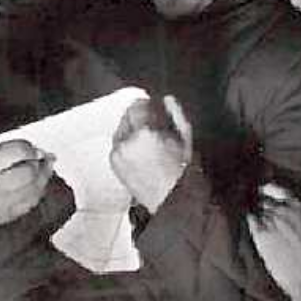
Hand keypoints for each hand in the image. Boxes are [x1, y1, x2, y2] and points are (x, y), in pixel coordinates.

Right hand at [0, 139, 54, 235]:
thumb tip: (10, 137)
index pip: (16, 153)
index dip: (28, 147)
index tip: (31, 146)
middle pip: (28, 173)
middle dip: (38, 162)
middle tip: (40, 156)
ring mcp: (2, 203)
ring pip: (34, 189)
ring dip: (44, 175)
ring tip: (46, 165)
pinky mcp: (8, 215)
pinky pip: (31, 203)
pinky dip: (40, 191)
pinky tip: (40, 183)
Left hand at [110, 95, 191, 213]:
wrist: (171, 200)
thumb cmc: (181, 173)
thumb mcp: (186, 138)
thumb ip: (176, 114)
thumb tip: (168, 100)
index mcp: (144, 133)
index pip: (138, 106)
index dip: (148, 104)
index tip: (153, 106)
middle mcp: (127, 142)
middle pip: (127, 115)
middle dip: (139, 116)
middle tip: (152, 123)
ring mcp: (118, 153)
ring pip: (122, 129)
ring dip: (132, 128)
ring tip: (149, 141)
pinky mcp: (114, 163)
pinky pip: (118, 144)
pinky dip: (127, 143)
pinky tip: (141, 151)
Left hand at [247, 183, 300, 300]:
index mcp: (299, 205)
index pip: (278, 188)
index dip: (271, 189)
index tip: (266, 190)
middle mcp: (282, 209)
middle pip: (265, 198)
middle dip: (262, 201)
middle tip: (258, 204)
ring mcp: (270, 220)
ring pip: (257, 207)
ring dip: (256, 209)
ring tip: (254, 213)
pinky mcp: (260, 234)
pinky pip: (250, 218)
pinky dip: (250, 218)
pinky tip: (251, 222)